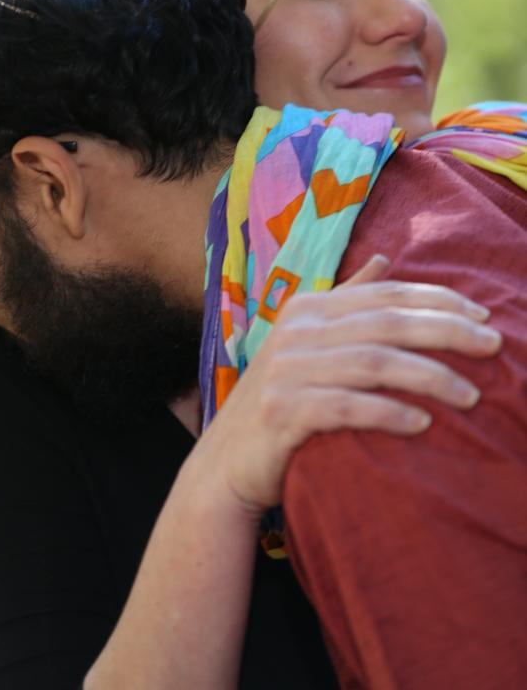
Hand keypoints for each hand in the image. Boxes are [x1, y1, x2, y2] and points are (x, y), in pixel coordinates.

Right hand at [198, 255, 499, 517]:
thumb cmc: (281, 401)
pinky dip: (387, 413)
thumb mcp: (307, 343)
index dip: (438, 299)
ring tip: (470, 395)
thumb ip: (345, 300)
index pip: (385, 294)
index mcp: (307, 308)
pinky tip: (421, 423)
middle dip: (446, 331)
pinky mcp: (281, 411)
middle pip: (386, 323)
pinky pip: (346, 407)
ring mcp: (285, 370)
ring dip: (429, 377)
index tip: (484, 314)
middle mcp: (296, 331)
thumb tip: (384, 258)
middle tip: (493, 346)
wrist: (226, 461)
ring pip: (372, 363)